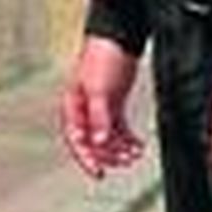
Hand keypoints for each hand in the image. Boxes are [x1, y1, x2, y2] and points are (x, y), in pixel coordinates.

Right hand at [61, 35, 144, 178]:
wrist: (118, 37)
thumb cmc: (102, 58)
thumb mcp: (99, 89)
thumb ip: (99, 117)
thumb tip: (99, 142)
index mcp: (73, 106)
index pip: (76, 139)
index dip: (86, 158)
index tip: (99, 173)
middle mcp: (84, 109)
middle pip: (93, 142)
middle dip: (109, 155)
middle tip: (125, 162)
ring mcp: (99, 107)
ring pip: (107, 138)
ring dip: (120, 149)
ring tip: (135, 154)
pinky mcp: (113, 103)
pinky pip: (118, 129)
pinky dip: (127, 139)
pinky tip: (138, 146)